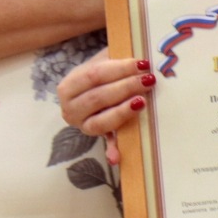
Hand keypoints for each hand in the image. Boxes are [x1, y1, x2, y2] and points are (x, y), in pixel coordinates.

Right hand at [57, 51, 156, 165]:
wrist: (91, 86)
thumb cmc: (101, 71)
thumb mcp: (103, 60)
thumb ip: (116, 59)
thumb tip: (139, 60)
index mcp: (69, 86)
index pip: (94, 75)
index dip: (119, 69)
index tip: (142, 63)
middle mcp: (70, 109)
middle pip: (98, 98)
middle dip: (125, 88)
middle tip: (148, 80)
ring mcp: (82, 126)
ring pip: (100, 122)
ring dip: (122, 112)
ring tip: (142, 102)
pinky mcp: (98, 139)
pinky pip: (106, 144)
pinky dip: (112, 151)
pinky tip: (117, 157)